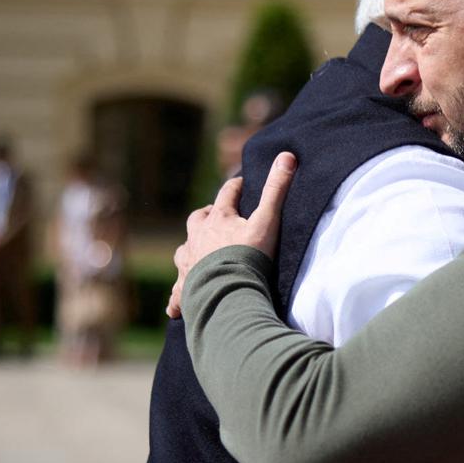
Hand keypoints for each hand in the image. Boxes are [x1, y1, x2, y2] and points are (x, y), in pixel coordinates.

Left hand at [166, 151, 296, 318]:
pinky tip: (175, 307)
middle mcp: (197, 237)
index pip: (227, 194)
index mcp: (217, 219)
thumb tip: (287, 155)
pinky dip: (177, 297)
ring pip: (183, 251)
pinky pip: (177, 292)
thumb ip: (277, 189)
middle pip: (198, 219)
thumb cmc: (249, 256)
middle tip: (215, 218)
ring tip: (197, 255)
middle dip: (206, 217)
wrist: (228, 292)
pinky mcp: (185, 288)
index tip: (241, 183)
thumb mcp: (267, 221)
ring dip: (190, 250)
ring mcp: (188, 263)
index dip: (236, 187)